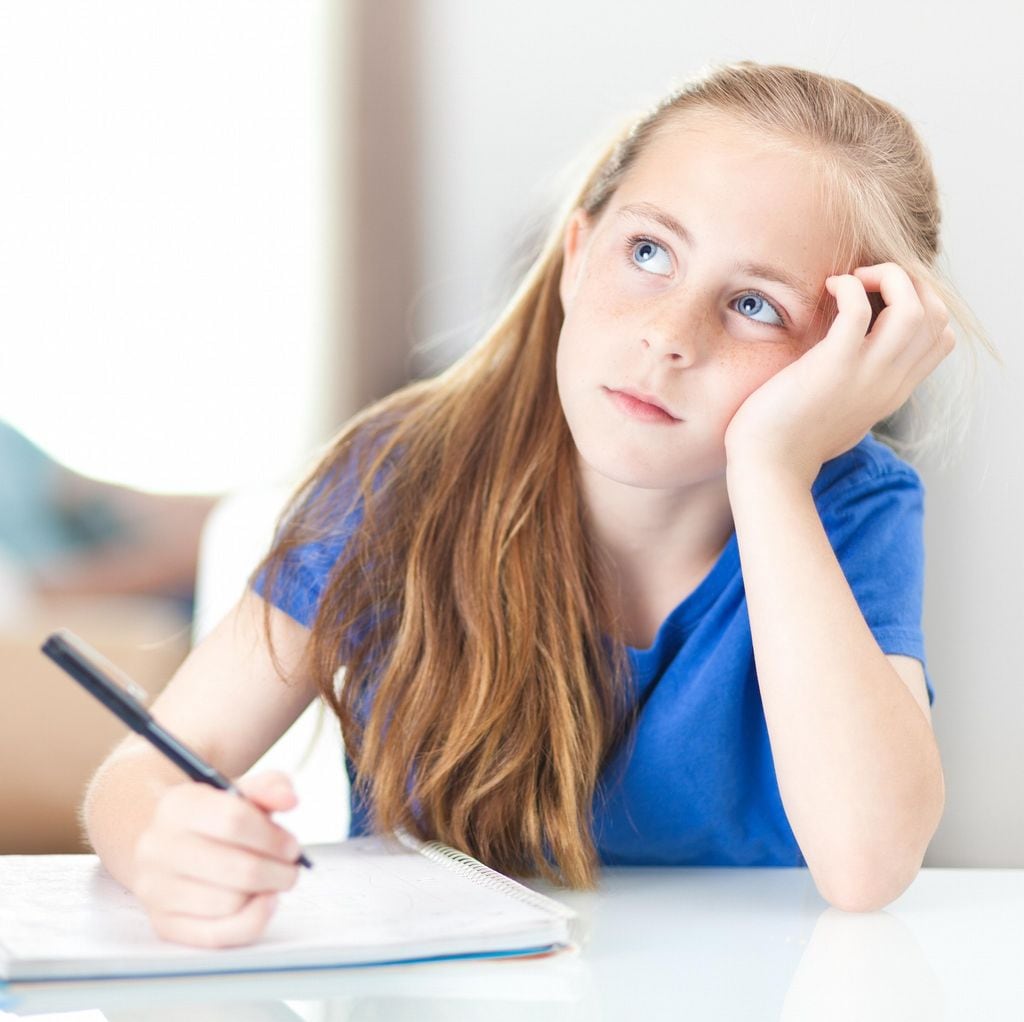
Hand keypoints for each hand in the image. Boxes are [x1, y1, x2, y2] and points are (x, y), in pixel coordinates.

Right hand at [131, 771, 301, 947]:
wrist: (168, 842)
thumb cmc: (213, 817)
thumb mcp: (239, 791)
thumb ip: (269, 787)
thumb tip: (289, 799)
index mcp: (178, 805)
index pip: (235, 821)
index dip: (273, 837)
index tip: (291, 845)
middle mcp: (158, 847)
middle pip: (239, 869)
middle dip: (278, 871)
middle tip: (290, 868)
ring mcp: (155, 888)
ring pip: (230, 904)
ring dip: (265, 895)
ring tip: (273, 881)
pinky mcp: (163, 923)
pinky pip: (216, 935)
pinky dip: (250, 921)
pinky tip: (263, 903)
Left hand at [724, 263, 954, 487]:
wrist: (768, 469)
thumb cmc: (792, 441)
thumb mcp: (842, 413)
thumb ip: (858, 390)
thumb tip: (849, 368)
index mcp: (894, 391)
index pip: (941, 339)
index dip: (922, 305)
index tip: (883, 299)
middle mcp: (890, 382)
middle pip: (937, 317)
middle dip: (912, 282)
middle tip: (869, 281)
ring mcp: (866, 374)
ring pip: (915, 308)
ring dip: (889, 278)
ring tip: (854, 280)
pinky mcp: (832, 366)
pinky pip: (858, 309)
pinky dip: (849, 287)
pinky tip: (828, 289)